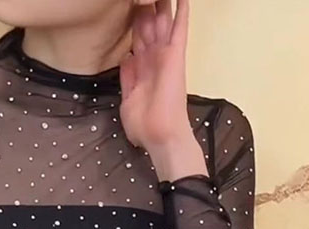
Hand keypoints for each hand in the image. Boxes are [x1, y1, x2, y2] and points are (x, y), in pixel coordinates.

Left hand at [119, 0, 207, 180]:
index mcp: (141, 70)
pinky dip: (182, 12)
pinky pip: (180, 29)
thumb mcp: (128, 99)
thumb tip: (127, 56)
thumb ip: (127, 78)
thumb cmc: (144, 126)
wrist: (159, 135)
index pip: (137, 40)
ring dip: (161, 5)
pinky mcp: (175, 56)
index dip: (134, 24)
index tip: (129, 9)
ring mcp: (165, 56)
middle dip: (146, 8)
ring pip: (163, 22)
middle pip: (149, 26)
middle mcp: (153, 59)